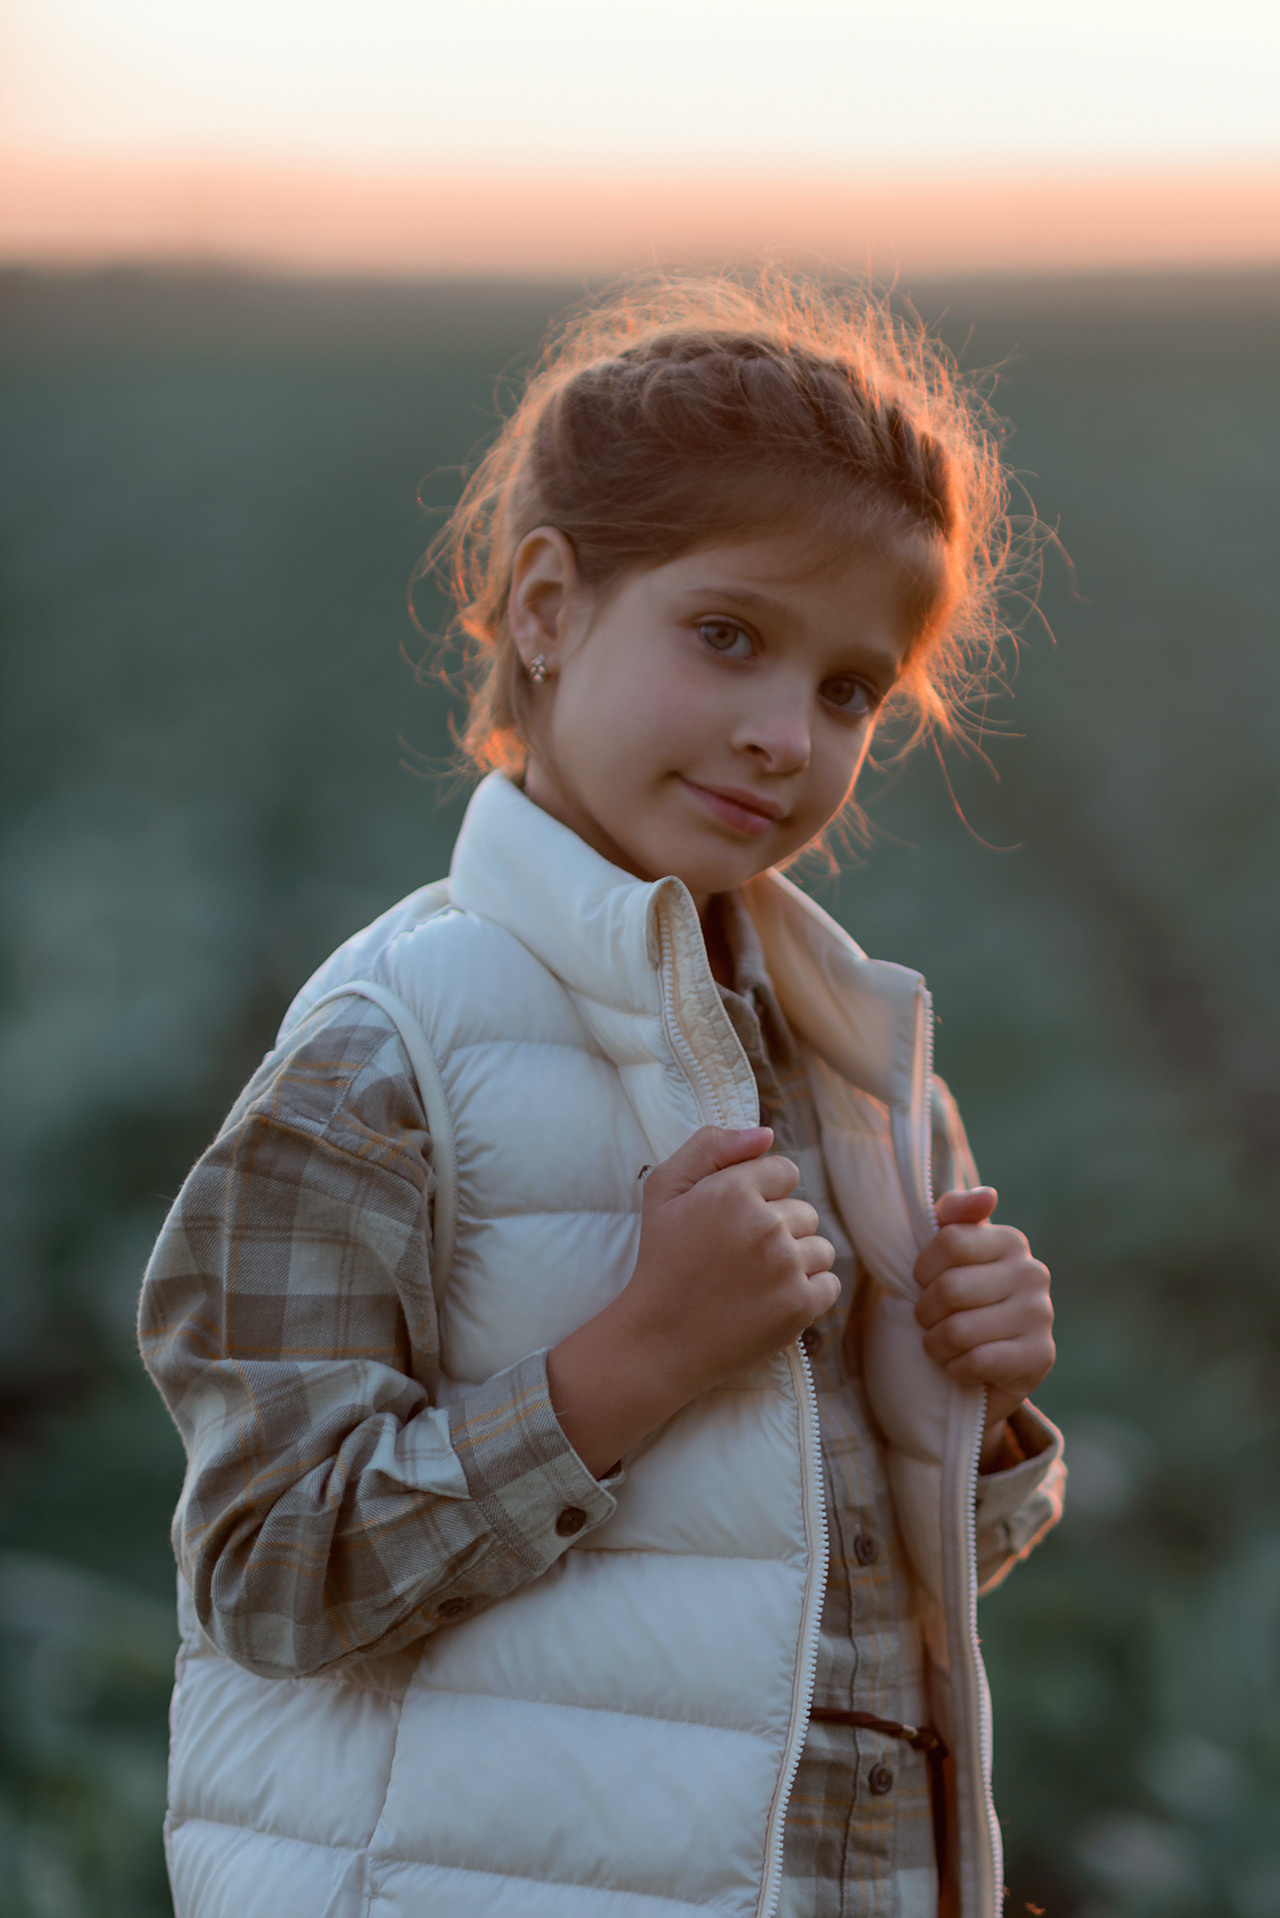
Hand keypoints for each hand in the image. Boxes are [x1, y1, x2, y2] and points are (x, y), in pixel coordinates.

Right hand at [547, 1126, 837, 1475]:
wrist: (659, 1339)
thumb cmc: (661, 1260)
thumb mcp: (664, 1190)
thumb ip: (710, 1147)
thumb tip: (765, 1134)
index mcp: (733, 1190)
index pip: (784, 1171)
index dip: (761, 1193)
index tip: (736, 1219)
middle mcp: (766, 1224)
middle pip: (804, 1211)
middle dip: (778, 1228)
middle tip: (739, 1256)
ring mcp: (787, 1267)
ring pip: (821, 1247)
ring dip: (796, 1259)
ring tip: (757, 1279)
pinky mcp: (801, 1306)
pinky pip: (829, 1283)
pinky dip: (808, 1290)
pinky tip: (773, 1298)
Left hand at [913, 1186, 1053, 1466]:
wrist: (982, 1371)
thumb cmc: (956, 1304)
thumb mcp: (945, 1256)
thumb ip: (953, 1215)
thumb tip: (987, 1196)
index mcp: (1010, 1241)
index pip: (948, 1241)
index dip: (922, 1270)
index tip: (924, 1283)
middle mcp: (1033, 1273)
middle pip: (950, 1288)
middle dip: (926, 1313)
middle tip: (933, 1322)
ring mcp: (1041, 1316)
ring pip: (958, 1330)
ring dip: (937, 1345)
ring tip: (946, 1346)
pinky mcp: (1040, 1357)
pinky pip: (977, 1361)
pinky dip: (957, 1369)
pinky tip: (964, 1367)